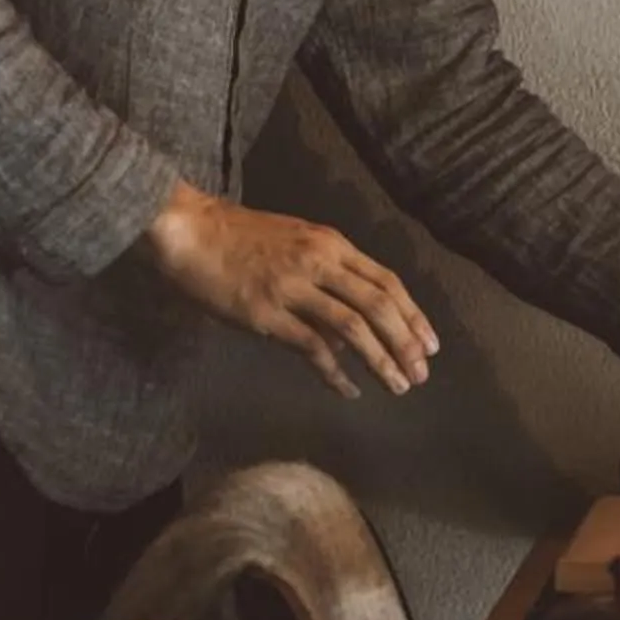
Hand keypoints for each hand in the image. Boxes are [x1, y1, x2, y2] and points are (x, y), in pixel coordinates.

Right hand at [142, 181, 437, 399]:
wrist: (190, 230)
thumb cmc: (240, 238)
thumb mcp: (295, 242)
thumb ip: (328, 276)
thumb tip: (352, 328)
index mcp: (331, 243)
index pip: (387, 281)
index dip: (413, 315)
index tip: (430, 344)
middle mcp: (319, 262)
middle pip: (378, 305)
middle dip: (405, 342)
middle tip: (421, 373)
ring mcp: (293, 287)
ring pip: (353, 326)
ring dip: (381, 359)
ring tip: (398, 385)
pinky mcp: (267, 313)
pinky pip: (312, 347)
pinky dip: (335, 372)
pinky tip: (348, 390)